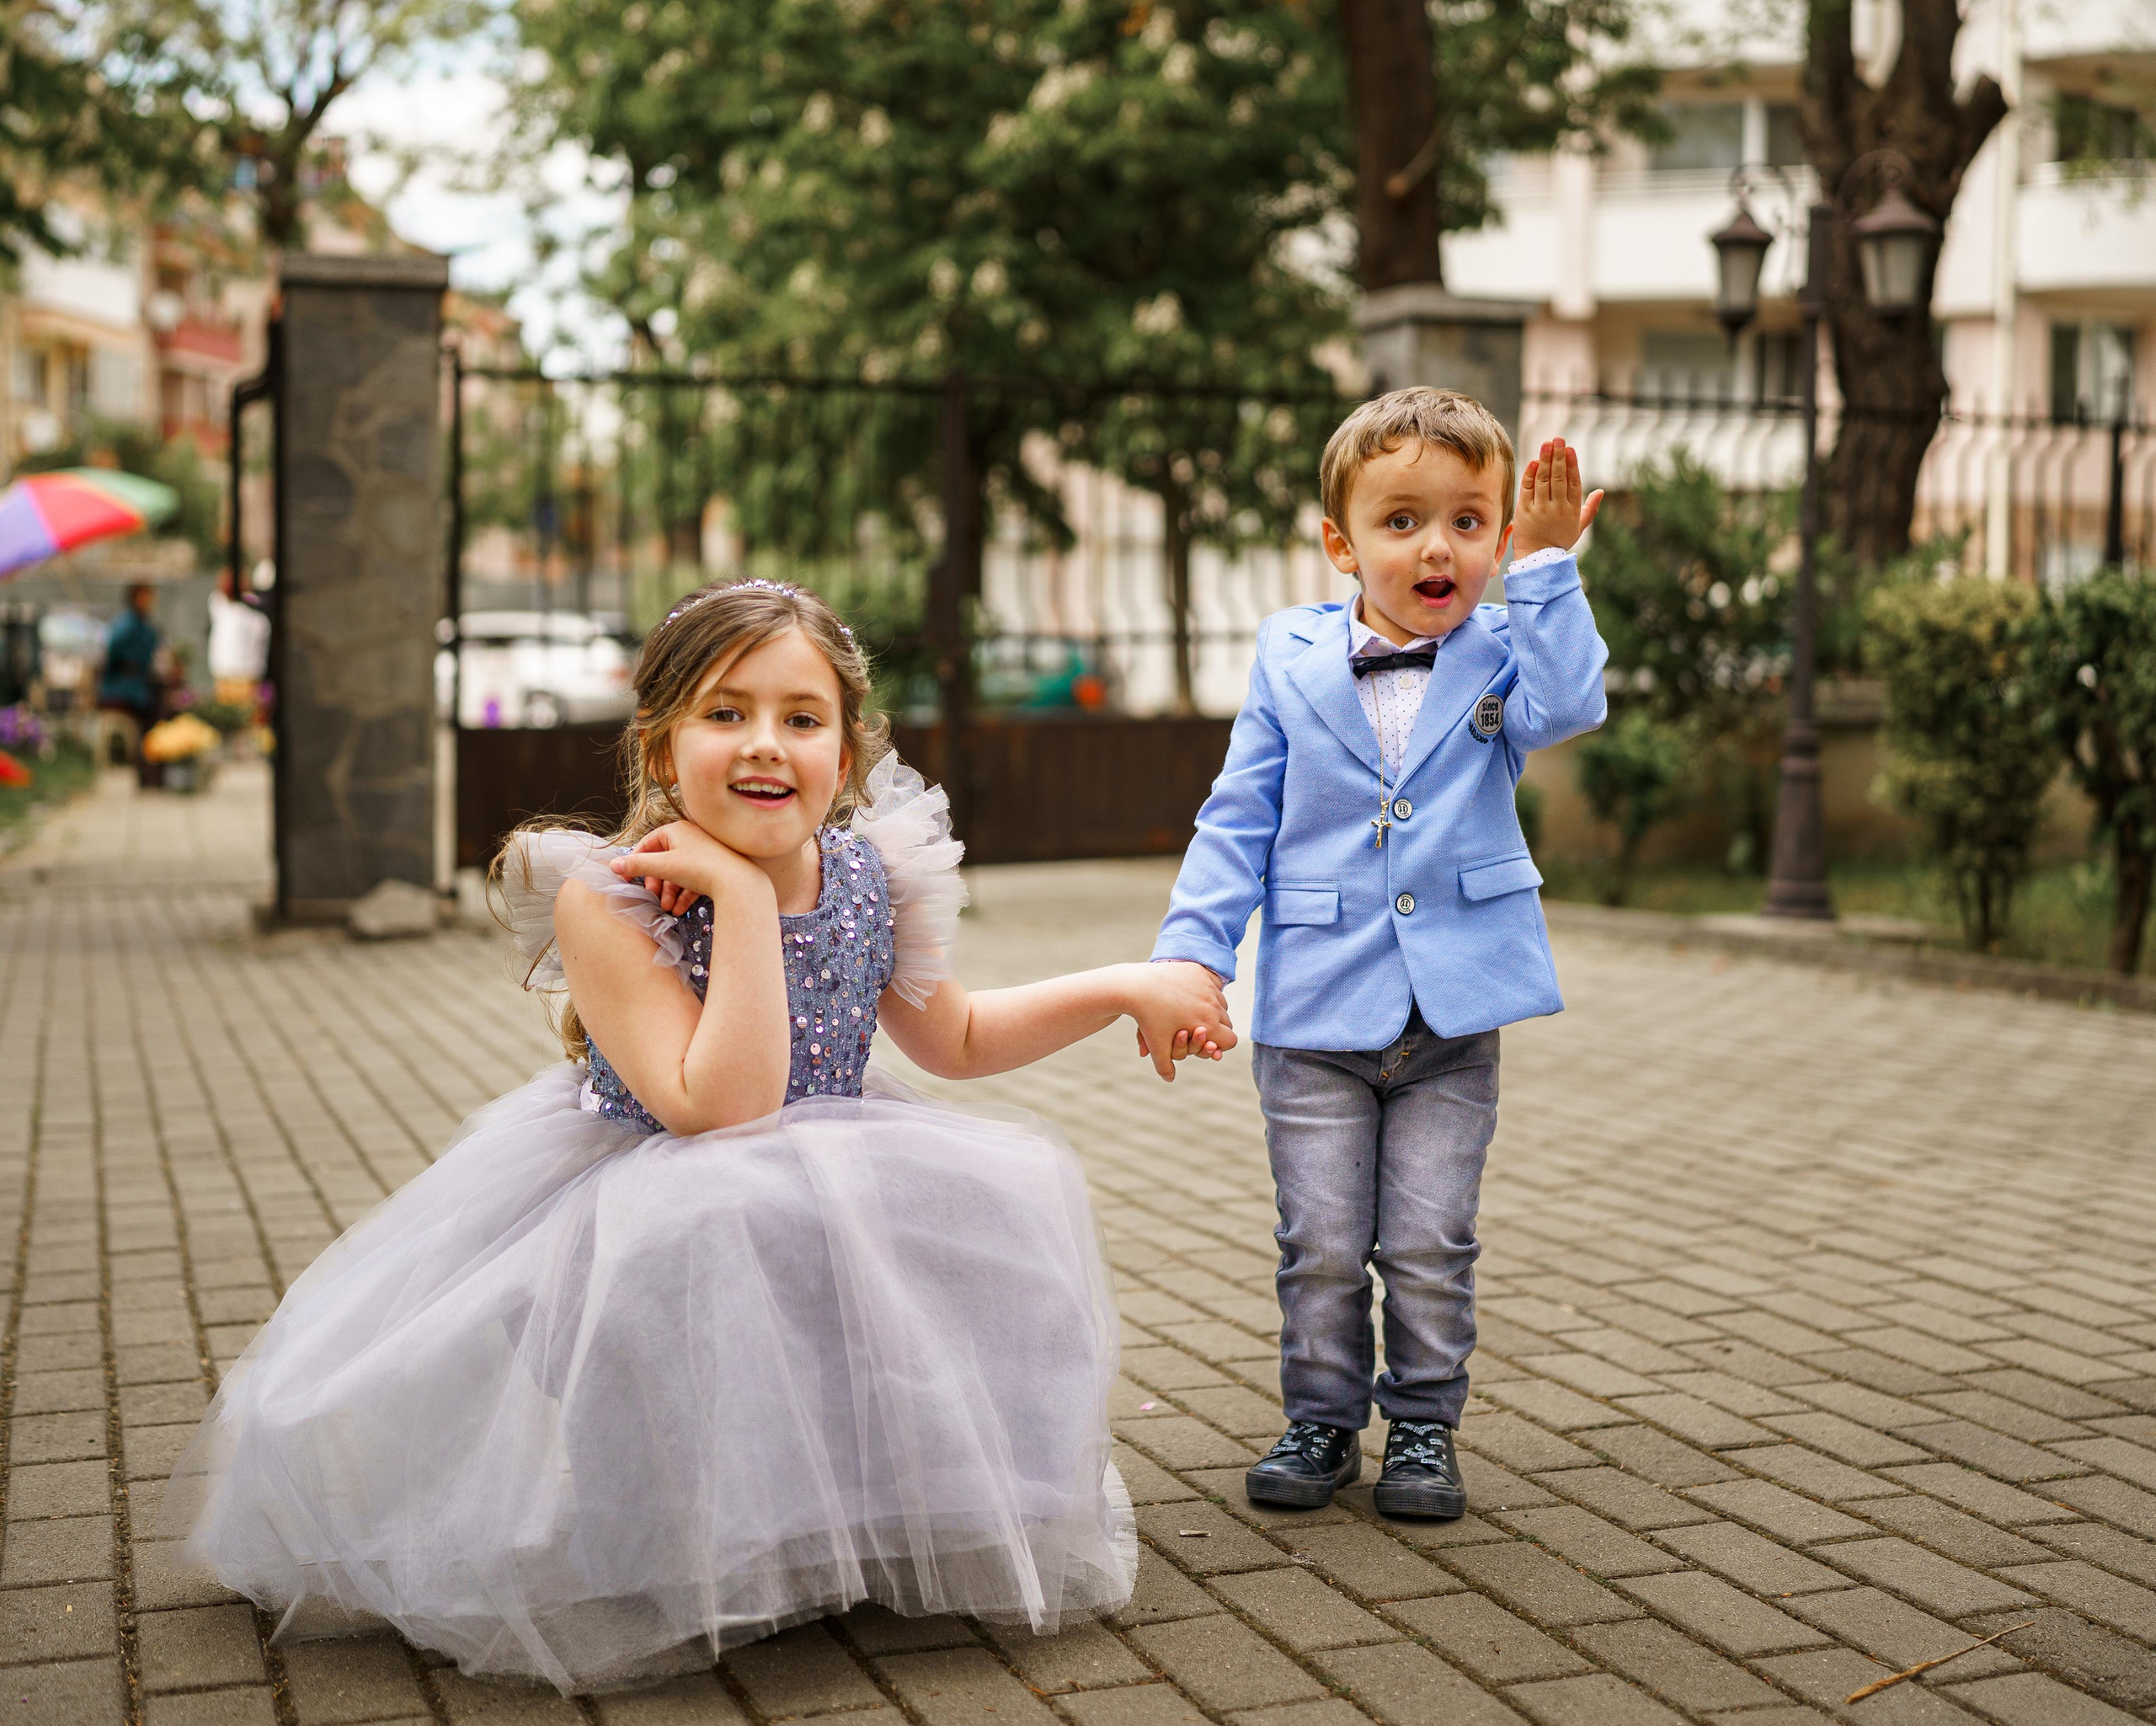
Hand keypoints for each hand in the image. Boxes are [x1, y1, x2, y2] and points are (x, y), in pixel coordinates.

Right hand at [608, 821, 766, 914]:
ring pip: (678, 874)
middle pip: (663, 861)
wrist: (738, 882)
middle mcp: (691, 839)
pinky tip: (679, 910)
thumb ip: (637, 865)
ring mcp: (704, 854)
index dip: (636, 862)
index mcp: (677, 831)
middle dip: (656, 882)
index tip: (627, 879)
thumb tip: (613, 865)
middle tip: (652, 897)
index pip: (649, 844)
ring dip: (669, 892)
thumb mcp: (663, 866)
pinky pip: (693, 881)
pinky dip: (684, 895)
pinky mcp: (714, 870)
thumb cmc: (699, 868)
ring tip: (667, 908)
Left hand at [1128, 961, 1235, 1081]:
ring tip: (1193, 1010)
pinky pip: (1213, 985)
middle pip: (1227, 1022)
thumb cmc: (1147, 1018)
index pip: (1230, 1041)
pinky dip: (1206, 991)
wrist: (1137, 985)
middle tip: (1197, 1027)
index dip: (1219, 1045)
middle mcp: (1213, 1006)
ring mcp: (1209, 987)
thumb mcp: (1156, 1045)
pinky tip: (1191, 994)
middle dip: (1216, 1027)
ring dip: (1212, 1009)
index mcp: (1208, 1026)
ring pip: (1221, 1003)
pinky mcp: (1202, 973)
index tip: (1206, 1043)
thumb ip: (1165, 1065)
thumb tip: (1169, 1079)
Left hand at [1511, 436, 1603, 557]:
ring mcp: (1540, 510)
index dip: (1572, 465)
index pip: (1573, 483)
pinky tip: (1534, 462)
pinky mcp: (1524, 512)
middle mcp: (1557, 509)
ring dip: (1545, 461)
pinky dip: (1530, 475)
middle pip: (1558, 478)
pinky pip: (1527, 490)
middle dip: (1558, 457)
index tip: (1570, 449)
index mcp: (1572, 510)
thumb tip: (1601, 491)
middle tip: (1558, 439)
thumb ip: (1590, 508)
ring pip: (1543, 481)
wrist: (1538, 559)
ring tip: (1546, 444)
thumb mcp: (1579, 527)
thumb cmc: (1559, 540)